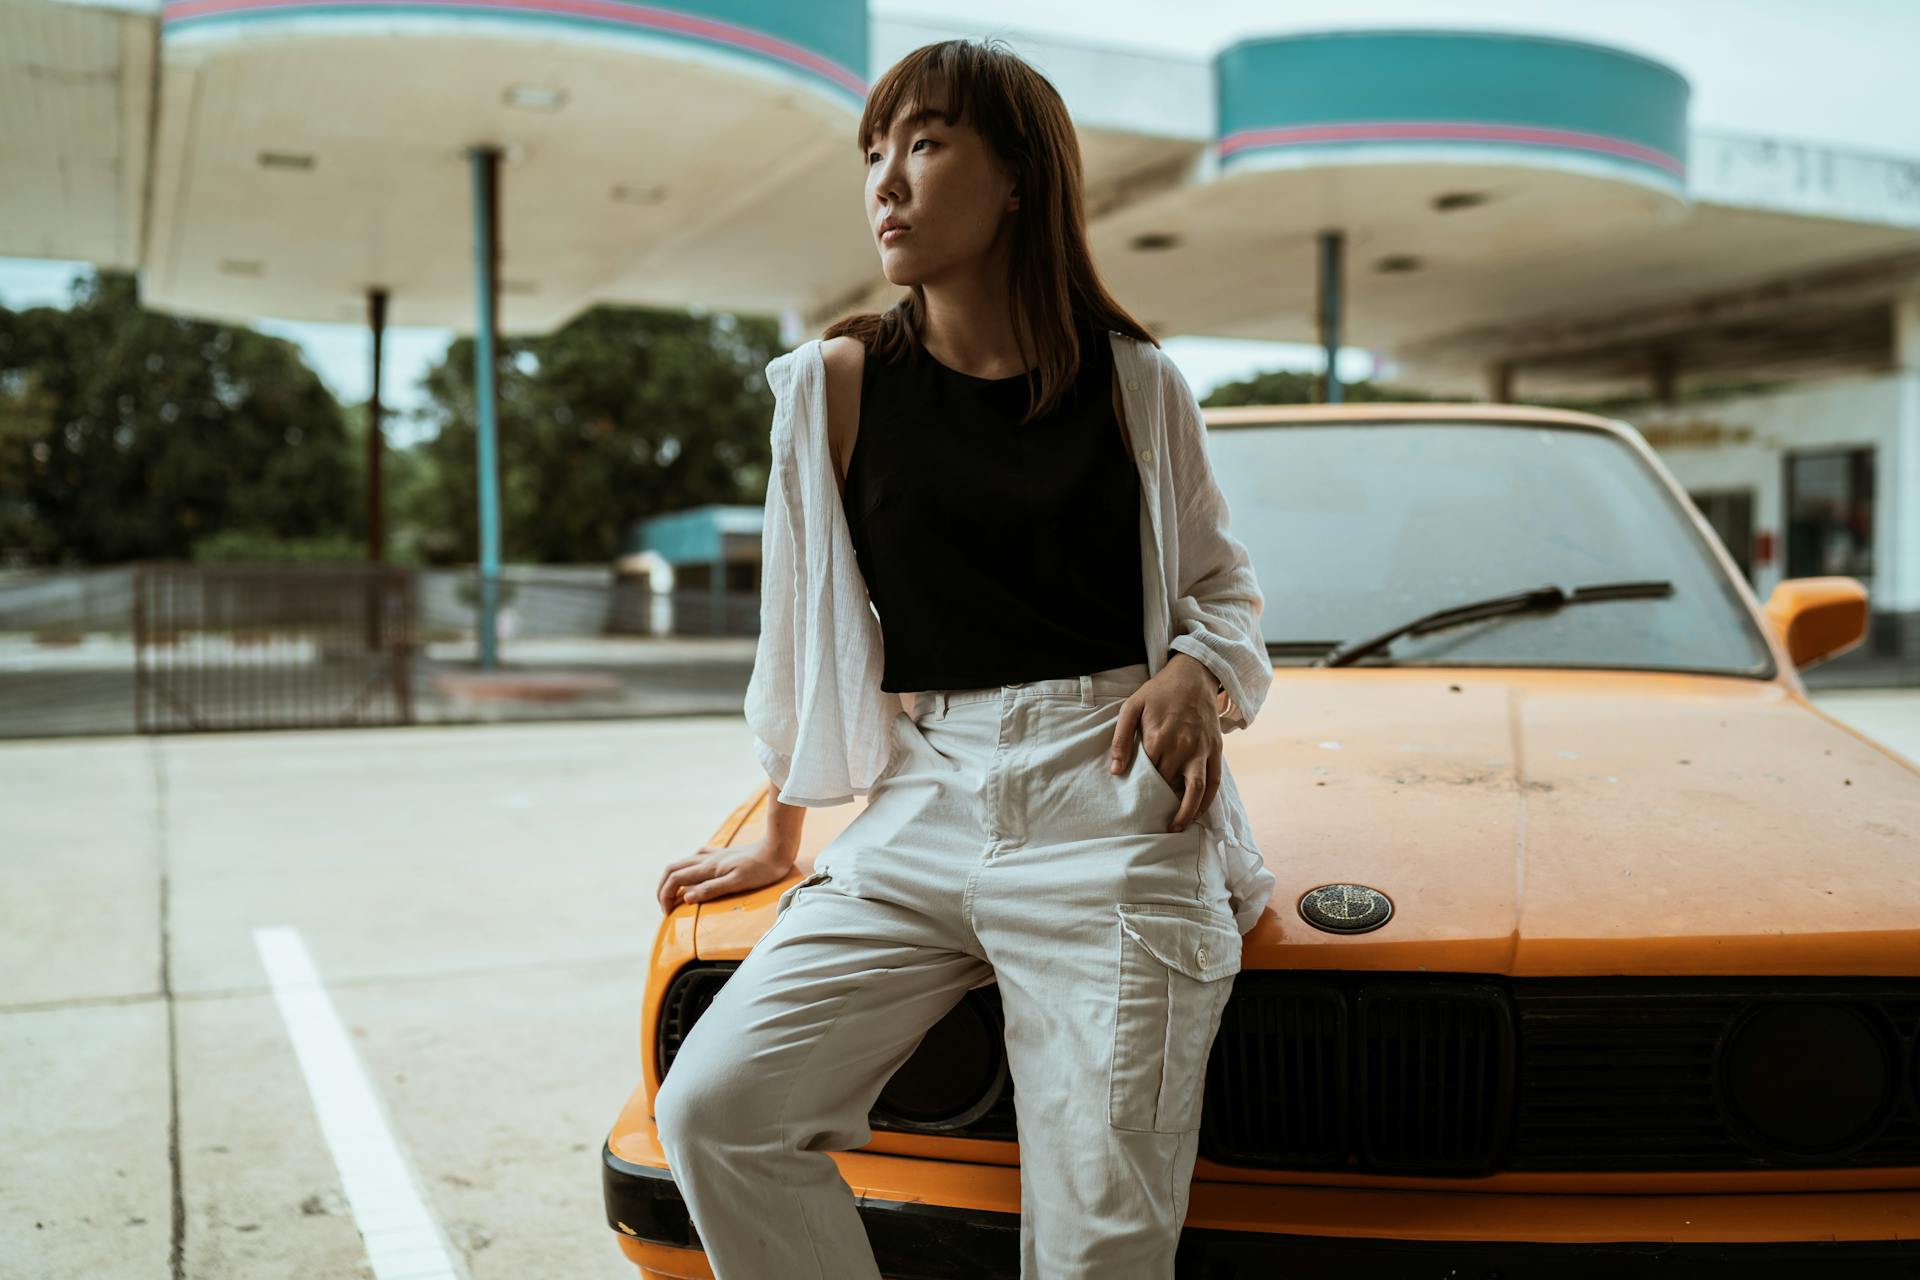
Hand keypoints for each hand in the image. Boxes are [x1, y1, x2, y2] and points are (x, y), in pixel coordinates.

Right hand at [656, 834, 797, 914]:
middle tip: (665, 906)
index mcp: (708, 867)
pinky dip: (687, 867)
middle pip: (673, 869)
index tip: (668, 913)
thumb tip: (686, 898)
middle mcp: (707, 859)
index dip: (665, 896)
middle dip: (663, 888)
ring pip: (682, 862)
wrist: (778, 847)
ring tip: (674, 893)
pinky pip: (696, 857)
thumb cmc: (762, 869)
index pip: (675, 879)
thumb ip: (711, 890)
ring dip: (672, 878)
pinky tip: (693, 873)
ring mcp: (714, 854)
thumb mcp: (738, 883)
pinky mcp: (723, 853)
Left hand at [1107, 655, 1222, 832]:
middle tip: (1147, 819)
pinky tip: (1196, 812)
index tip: (1132, 803)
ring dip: (1187, 814)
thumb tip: (1115, 771)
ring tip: (1176, 828)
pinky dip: (1206, 802)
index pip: (1147, 775)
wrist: (1194, 674)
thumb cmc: (1159, 691)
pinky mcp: (1216, 751)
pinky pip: (1214, 783)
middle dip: (1159, 803)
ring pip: (1196, 792)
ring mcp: (1202, 751)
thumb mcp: (1131, 707)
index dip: (1140, 791)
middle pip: (1168, 786)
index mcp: (1158, 739)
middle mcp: (1182, 749)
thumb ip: (1121, 739)